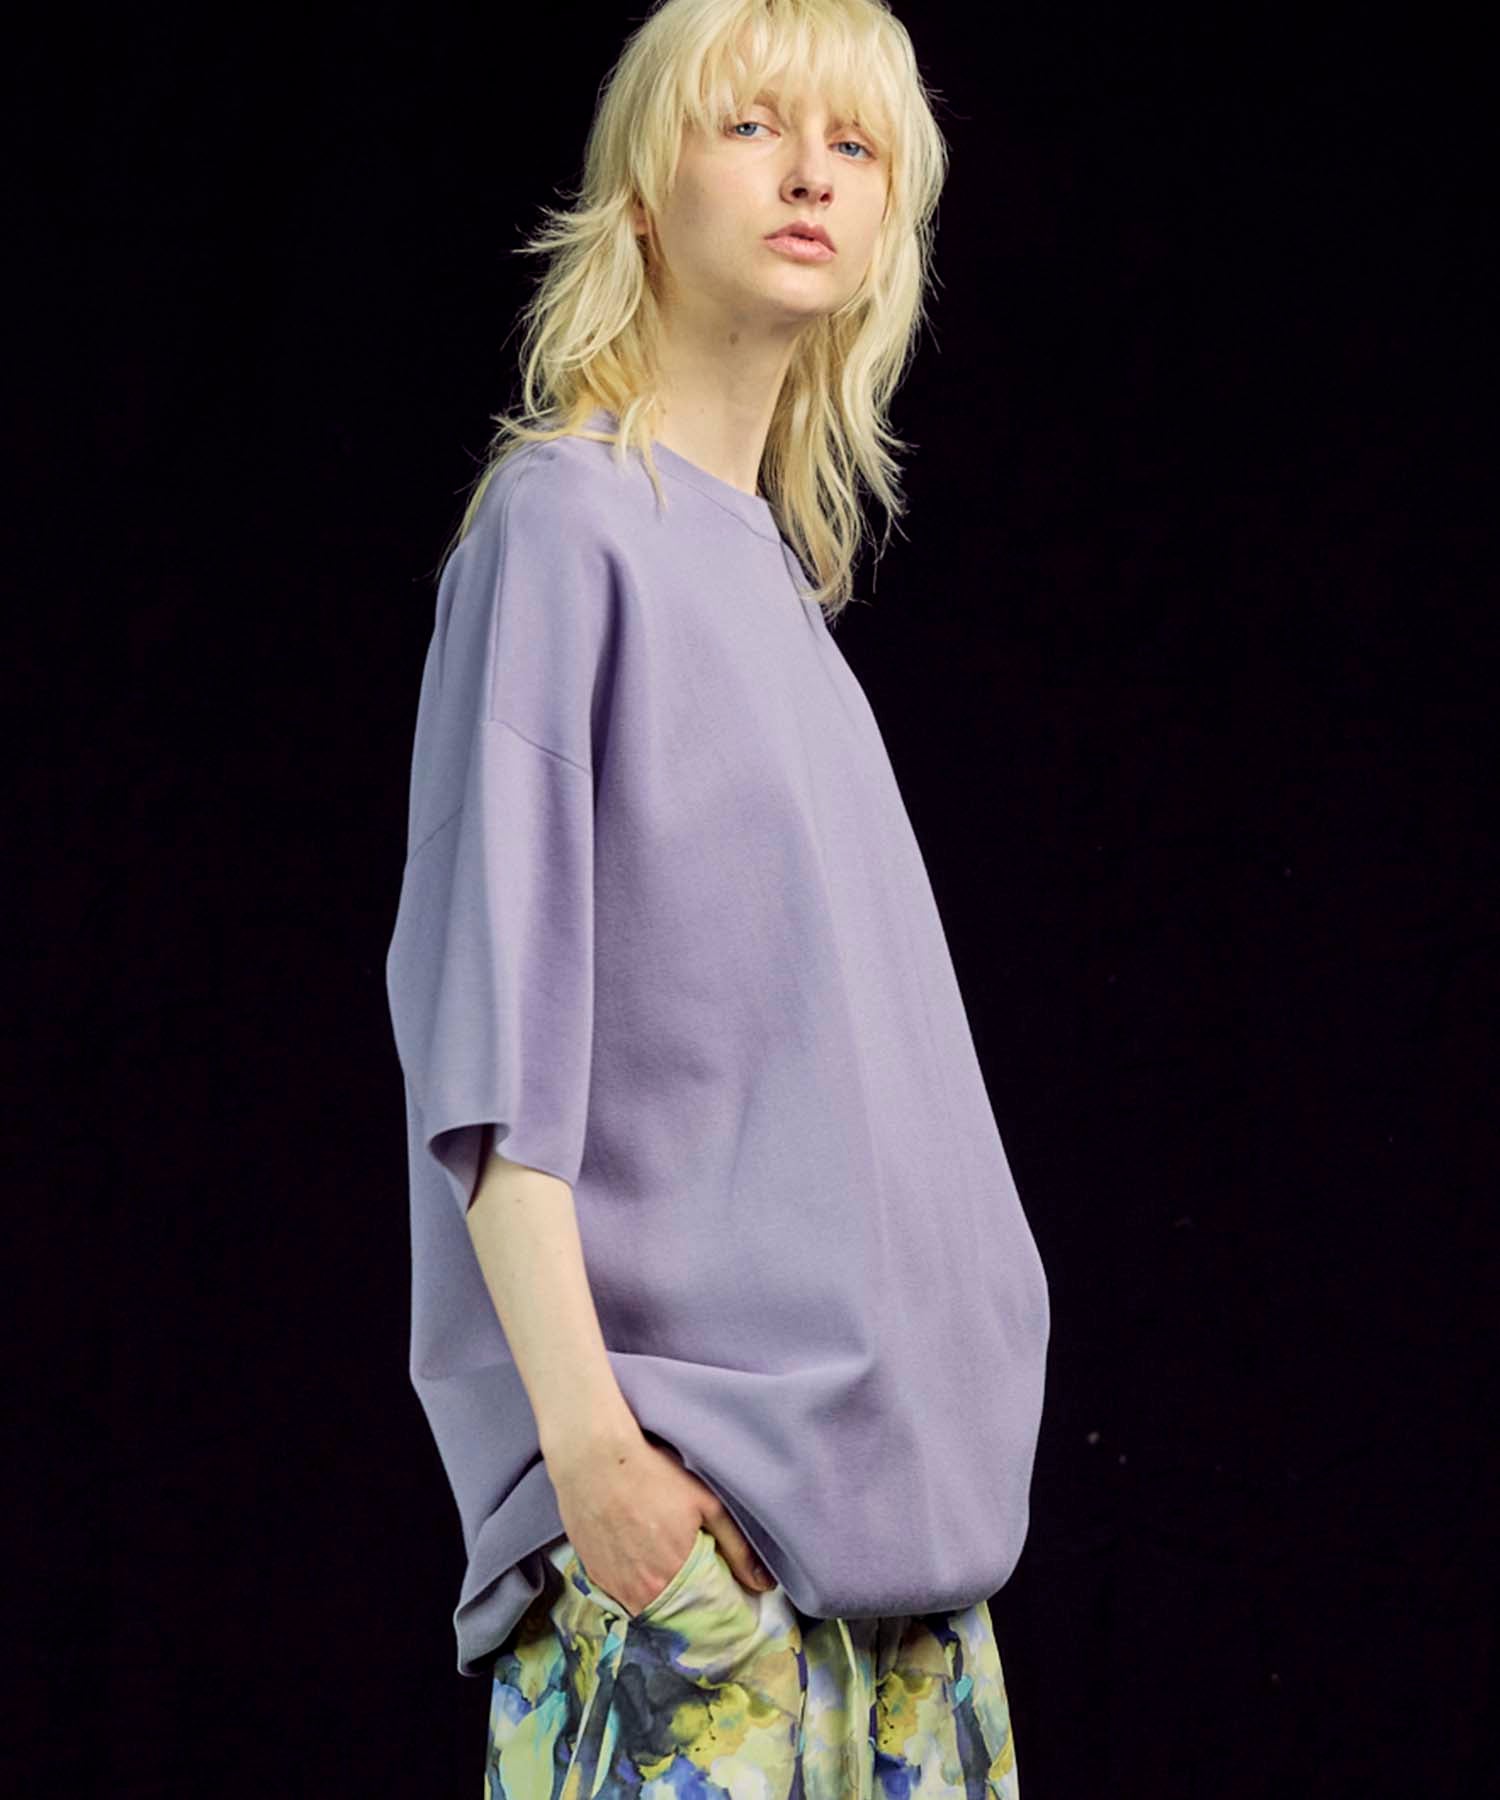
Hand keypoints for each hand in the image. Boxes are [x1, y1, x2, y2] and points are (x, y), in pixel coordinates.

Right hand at [546, 1425, 774, 1616]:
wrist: (593, 1457)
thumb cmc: (651, 1473)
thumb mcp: (706, 1504)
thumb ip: (738, 1548)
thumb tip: (764, 1585)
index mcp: (674, 1578)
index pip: (705, 1614)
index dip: (719, 1606)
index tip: (728, 1595)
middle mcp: (641, 1593)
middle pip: (676, 1615)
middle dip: (692, 1604)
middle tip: (699, 1577)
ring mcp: (614, 1587)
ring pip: (647, 1608)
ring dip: (663, 1597)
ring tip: (667, 1564)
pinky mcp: (593, 1576)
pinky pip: (621, 1595)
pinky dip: (636, 1586)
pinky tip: (640, 1558)